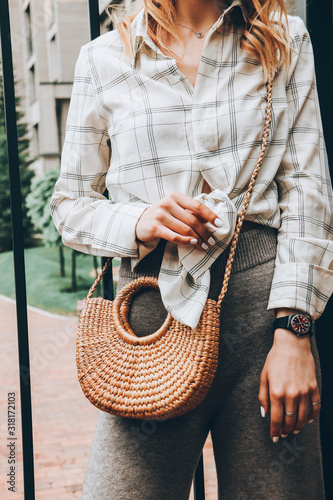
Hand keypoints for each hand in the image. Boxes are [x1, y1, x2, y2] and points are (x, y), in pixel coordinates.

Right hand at [135, 191, 221, 251]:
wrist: (140, 222)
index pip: (197, 205)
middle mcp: (167, 203)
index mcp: (175, 196)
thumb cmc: (163, 216)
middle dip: (205, 232)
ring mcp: (160, 215)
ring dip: (197, 239)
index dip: (210, 215)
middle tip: (212, 241)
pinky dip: (185, 241)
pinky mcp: (155, 227)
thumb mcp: (175, 209)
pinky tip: (193, 243)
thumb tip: (211, 221)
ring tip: (204, 246)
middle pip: (192, 220)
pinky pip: (174, 236)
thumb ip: (190, 212)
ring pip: (185, 229)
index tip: (220, 224)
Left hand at [258, 310, 320, 441]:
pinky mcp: (314, 388)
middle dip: (285, 430)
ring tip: (294, 430)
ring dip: (299, 426)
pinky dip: (313, 416)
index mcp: (276, 392)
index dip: (274, 431)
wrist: (292, 344)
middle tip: (283, 434)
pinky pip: (315, 407)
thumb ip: (263, 397)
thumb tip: (265, 414)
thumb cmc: (275, 359)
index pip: (275, 419)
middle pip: (290, 421)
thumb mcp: (263, 376)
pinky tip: (308, 420)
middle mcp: (291, 394)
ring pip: (303, 417)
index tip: (274, 438)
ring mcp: (304, 392)